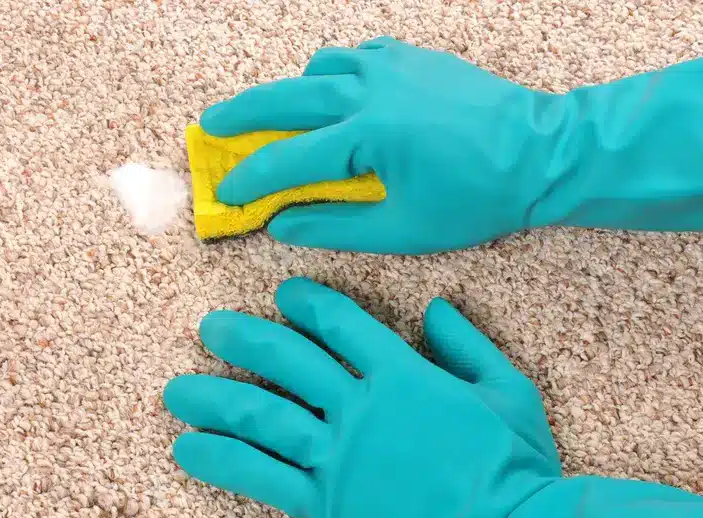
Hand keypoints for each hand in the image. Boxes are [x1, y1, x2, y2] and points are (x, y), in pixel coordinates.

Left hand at [163, 277, 560, 517]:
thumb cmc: (513, 465)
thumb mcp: (509, 390)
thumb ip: (467, 344)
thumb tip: (437, 307)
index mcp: (404, 374)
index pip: (342, 324)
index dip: (307, 302)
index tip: (282, 293)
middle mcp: (360, 407)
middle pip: (288, 361)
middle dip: (244, 338)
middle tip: (209, 327)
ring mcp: (338, 455)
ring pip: (262, 415)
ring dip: (214, 396)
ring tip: (177, 388)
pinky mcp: (327, 503)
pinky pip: (263, 477)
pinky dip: (222, 460)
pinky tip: (187, 449)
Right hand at [199, 36, 561, 253]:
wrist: (541, 154)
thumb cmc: (476, 199)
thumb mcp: (402, 229)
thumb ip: (333, 226)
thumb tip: (280, 225)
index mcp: (367, 137)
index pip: (286, 161)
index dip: (248, 181)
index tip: (225, 195)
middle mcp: (371, 90)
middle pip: (285, 97)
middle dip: (241, 114)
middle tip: (209, 126)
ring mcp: (393, 65)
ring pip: (320, 67)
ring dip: (292, 91)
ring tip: (281, 116)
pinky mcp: (413, 56)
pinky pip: (357, 54)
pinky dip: (335, 72)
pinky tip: (339, 93)